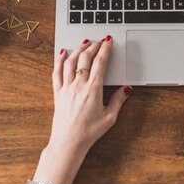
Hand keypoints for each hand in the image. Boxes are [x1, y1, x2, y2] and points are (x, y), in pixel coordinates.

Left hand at [49, 36, 131, 156]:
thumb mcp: (109, 117)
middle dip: (93, 46)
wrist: (68, 142)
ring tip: (84, 43)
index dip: (105, 49)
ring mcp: (66, 88)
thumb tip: (126, 88)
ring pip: (70, 61)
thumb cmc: (88, 132)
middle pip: (85, 58)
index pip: (100, 63)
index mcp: (93, 90)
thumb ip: (118, 100)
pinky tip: (63, 53)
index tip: (108, 42)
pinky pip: (56, 72)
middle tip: (99, 41)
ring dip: (78, 49)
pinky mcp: (58, 93)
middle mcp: (78, 86)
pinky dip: (59, 60)